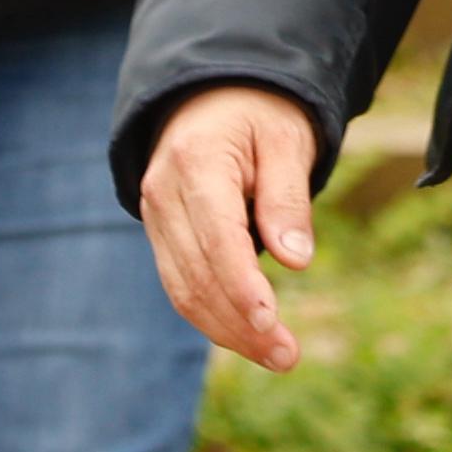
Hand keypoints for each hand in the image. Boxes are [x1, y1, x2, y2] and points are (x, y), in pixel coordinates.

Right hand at [137, 84, 322, 369]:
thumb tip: (295, 262)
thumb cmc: (259, 115)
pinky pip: (180, 284)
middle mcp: (163, 193)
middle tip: (289, 357)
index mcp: (196, 162)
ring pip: (183, 289)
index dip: (242, 286)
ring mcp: (155, 215)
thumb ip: (287, 199)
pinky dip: (213, 316)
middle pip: (196, 274)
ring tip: (278, 357)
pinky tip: (249, 336)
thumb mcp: (286, 141)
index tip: (273, 323)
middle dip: (241, 324)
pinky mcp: (161, 234)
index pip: (216, 238)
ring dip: (227, 330)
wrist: (212, 93)